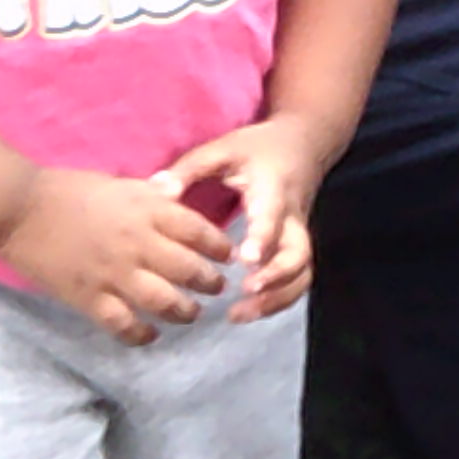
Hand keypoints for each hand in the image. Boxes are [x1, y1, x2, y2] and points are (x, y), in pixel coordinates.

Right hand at [0, 167, 230, 345]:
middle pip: (189, 270)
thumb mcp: (120, 184)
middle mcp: (137, 244)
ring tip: (191, 313)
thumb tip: (179, 196)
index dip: (219, 246)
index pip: (198, 231)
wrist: (19, 210)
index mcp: (146, 211)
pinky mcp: (89, 298)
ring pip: (165, 302)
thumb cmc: (68, 189)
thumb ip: (152, 196)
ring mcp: (113, 274)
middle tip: (216, 287)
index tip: (228, 256)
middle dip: (210, 282)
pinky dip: (142, 334)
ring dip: (185, 311)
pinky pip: (124, 324)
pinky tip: (150, 333)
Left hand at [162, 114, 333, 322]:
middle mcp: (291, 217)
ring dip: (276, 298)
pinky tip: (248, 312)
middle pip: (298, 254)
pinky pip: (297, 279)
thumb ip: (189, 169)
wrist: (302, 143)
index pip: (272, 217)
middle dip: (275, 278)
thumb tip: (156, 190)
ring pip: (301, 273)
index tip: (245, 261)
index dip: (262, 239)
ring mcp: (297, 235)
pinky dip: (278, 300)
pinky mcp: (296, 247)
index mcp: (272, 190)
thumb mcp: (222, 149)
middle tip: (244, 293)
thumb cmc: (257, 148)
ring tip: (239, 315)